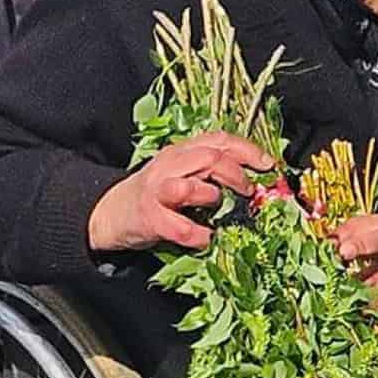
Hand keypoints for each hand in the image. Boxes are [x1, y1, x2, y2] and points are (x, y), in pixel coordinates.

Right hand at [88, 132, 270, 252]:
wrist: (109, 212)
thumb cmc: (154, 195)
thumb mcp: (182, 173)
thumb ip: (210, 172)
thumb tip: (252, 181)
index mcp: (181, 152)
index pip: (219, 140)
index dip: (248, 150)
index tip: (268, 165)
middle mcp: (170, 166)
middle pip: (211, 159)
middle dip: (237, 176)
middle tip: (248, 192)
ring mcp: (157, 191)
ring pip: (191, 188)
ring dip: (212, 199)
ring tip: (217, 210)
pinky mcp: (150, 219)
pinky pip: (181, 228)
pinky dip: (199, 235)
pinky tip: (206, 237)